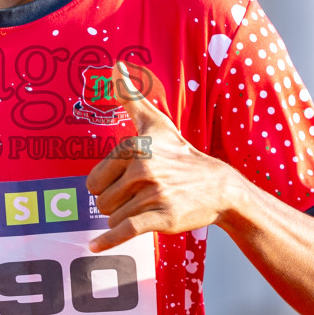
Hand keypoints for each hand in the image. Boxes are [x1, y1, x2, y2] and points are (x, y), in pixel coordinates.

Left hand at [85, 63, 243, 252]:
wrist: (218, 186)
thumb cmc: (180, 153)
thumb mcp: (155, 123)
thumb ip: (130, 96)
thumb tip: (114, 66)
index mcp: (134, 147)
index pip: (95, 179)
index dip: (107, 186)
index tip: (127, 182)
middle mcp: (142, 168)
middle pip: (100, 200)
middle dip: (114, 204)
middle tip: (139, 197)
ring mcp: (152, 194)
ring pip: (112, 217)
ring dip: (124, 218)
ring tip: (147, 207)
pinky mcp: (160, 217)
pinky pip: (124, 231)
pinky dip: (108, 242)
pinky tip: (94, 248)